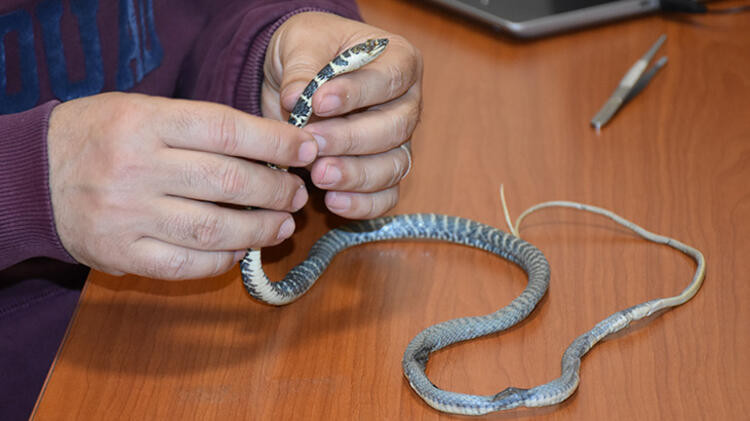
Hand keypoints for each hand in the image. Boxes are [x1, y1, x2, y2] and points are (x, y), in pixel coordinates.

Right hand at [47, 92, 317, 279]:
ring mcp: (126, 215)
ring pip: (215, 228)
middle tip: (296, 193)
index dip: (275, 141)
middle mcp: (135, 167)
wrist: (34, 175)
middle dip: (276, 189)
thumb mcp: (143, 111)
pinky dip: (224, 258)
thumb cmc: (101, 137)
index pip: (226, 130)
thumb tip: (271, 148)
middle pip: (229, 182)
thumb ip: (199, 128)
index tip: (306, 149)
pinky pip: (187, 263)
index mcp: (144, 122)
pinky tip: (242, 248)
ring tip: (282, 224)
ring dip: (260, 229)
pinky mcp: (120, 253)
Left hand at [262, 12, 422, 218]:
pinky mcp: (384, 172)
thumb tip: (296, 98)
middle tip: (313, 143)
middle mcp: (407, 103)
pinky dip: (362, 204)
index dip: (357, 94)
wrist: (301, 77)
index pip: (390, 79)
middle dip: (351, 139)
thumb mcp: (300, 42)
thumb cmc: (310, 50)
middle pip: (395, 128)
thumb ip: (302, 66)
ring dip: (356, 175)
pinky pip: (386, 196)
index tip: (318, 103)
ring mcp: (399, 141)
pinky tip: (332, 201)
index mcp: (398, 60)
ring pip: (393, 166)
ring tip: (318, 175)